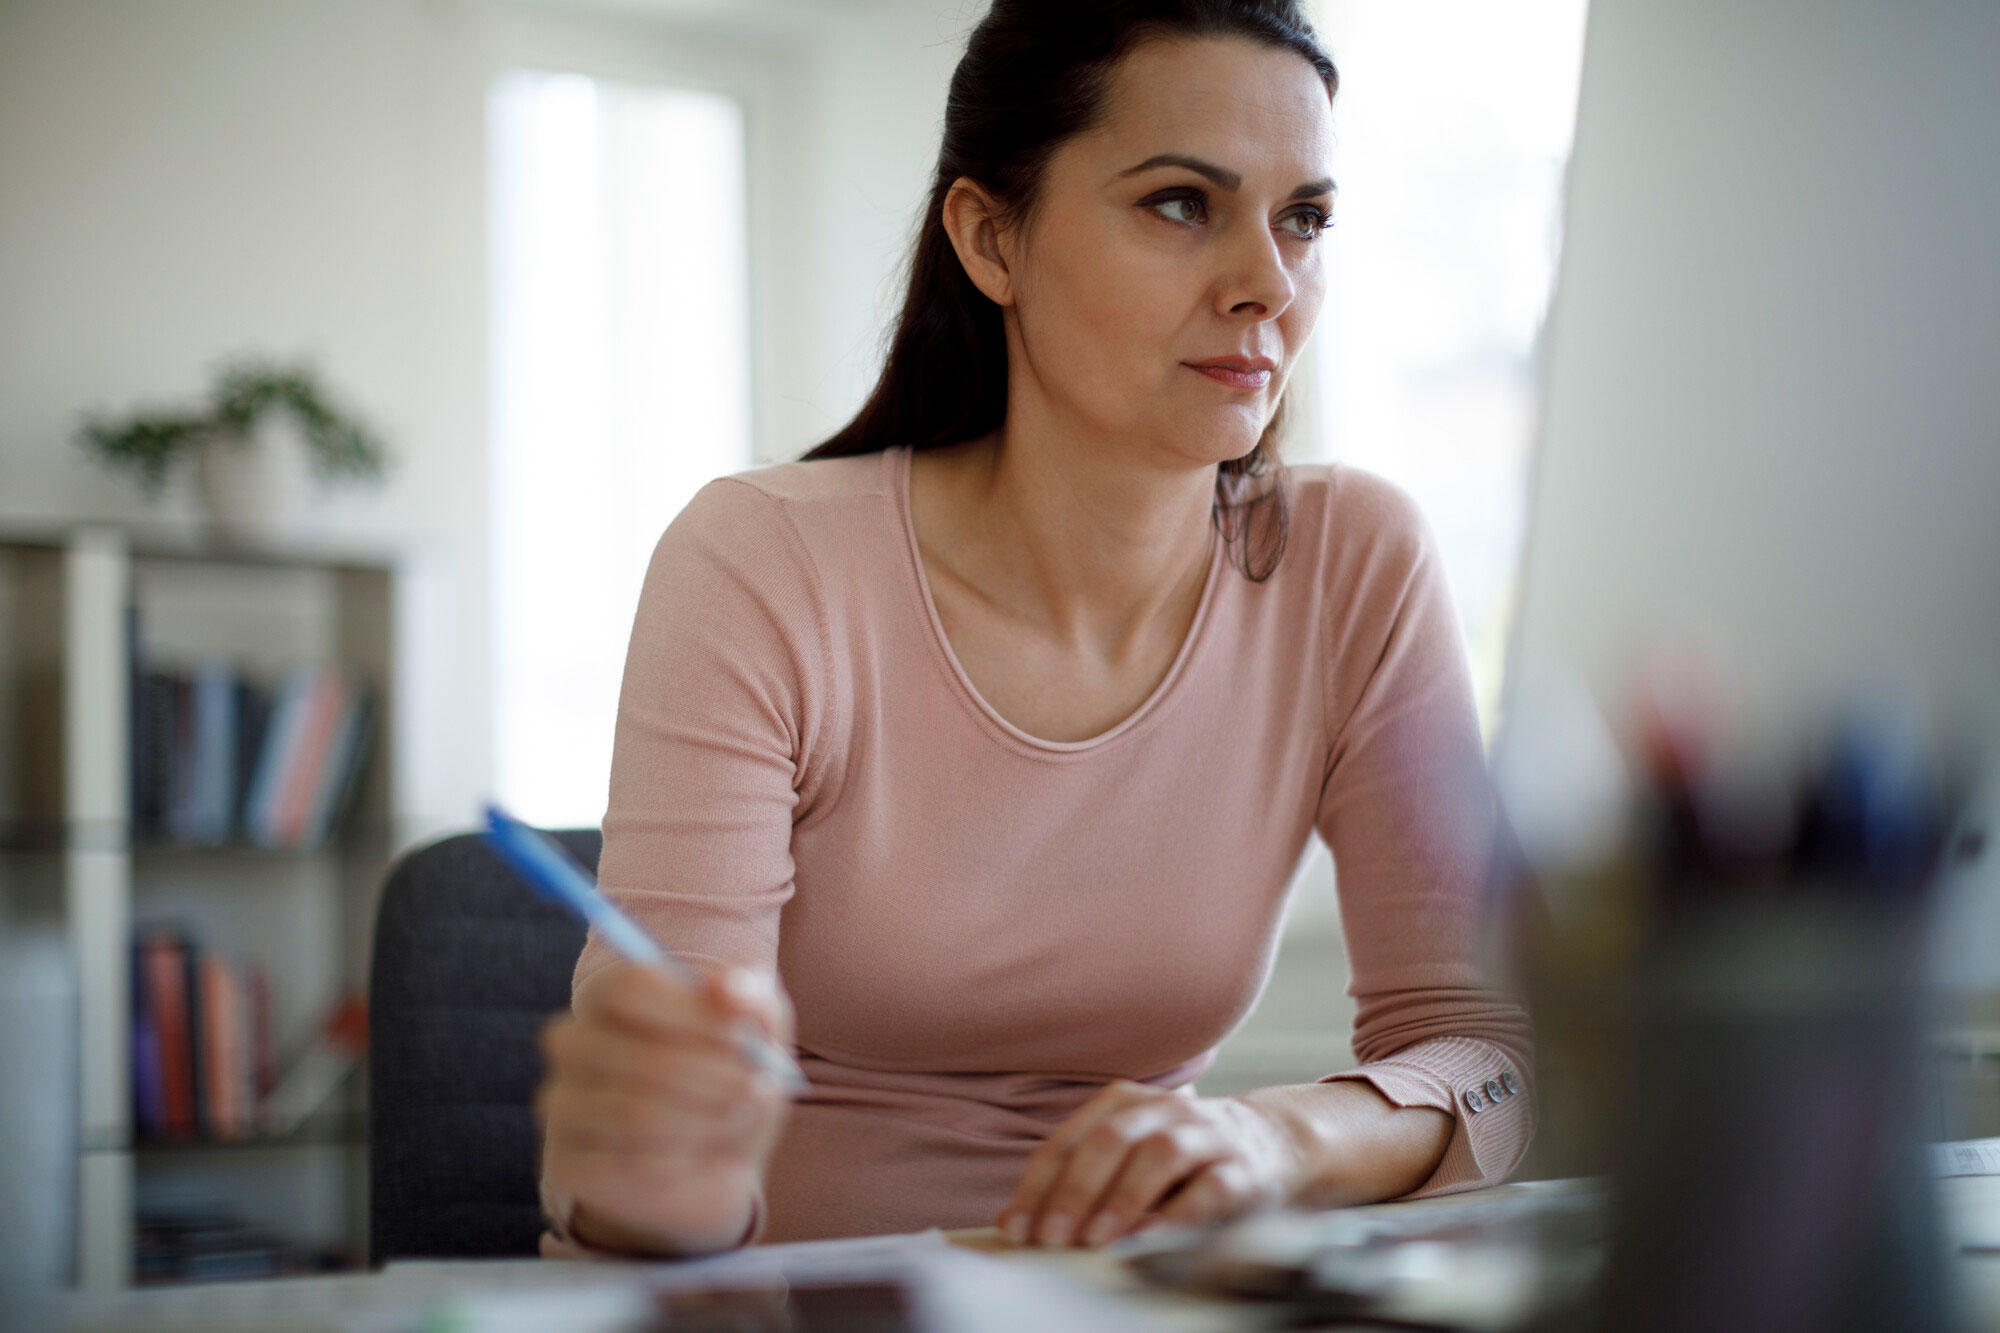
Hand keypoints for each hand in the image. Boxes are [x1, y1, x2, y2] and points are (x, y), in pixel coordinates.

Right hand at [536, 960, 794, 1254]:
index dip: (690, 1012)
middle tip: (757, 1089)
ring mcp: (561, 1105)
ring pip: (635, 1114)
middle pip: (637, 1055)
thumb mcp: (759, 1034)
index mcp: (609, 996)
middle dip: (712, 1077)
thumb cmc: (729, 1079)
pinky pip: (627, 1165)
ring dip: (704, 1121)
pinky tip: (696, 1156)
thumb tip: (730, 988)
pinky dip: (680, 1163)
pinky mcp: (567, 1164)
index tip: (743, 1037)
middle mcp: (572, 1044)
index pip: (628, 987)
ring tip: (736, 1119)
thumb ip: (753, 1001)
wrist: (714, 1162)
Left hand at [995, 1081, 1304, 1247]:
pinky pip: (1212, 1188)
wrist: (1271, 1140)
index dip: (1039, 1185)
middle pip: (1111, 1140)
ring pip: (1161, 1155)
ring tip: (1097, 1239)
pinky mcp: (1243, 1169)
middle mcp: (1165, 1111)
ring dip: (1124, 1198)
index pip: (1070, 1140)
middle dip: (1076, 1191)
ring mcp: (1206, 1136)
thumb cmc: (1180, 1157)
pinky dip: (1180, 1214)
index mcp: (1125, 1103)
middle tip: (1052, 1237)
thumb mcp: (1126, 1156)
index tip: (1017, 1227)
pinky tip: (1154, 1239)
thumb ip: (1075, 1180)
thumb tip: (1012, 1219)